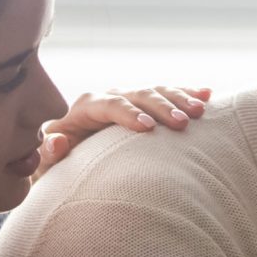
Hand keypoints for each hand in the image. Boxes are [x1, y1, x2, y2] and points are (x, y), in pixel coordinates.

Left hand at [34, 85, 212, 181]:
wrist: (70, 158)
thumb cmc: (60, 164)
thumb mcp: (49, 164)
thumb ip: (49, 153)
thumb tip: (56, 140)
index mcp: (86, 108)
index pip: (108, 105)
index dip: (127, 114)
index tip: (148, 128)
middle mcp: (110, 98)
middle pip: (138, 95)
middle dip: (161, 106)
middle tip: (182, 122)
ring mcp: (130, 100)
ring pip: (157, 92)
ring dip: (179, 99)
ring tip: (200, 112)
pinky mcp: (145, 106)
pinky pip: (168, 95)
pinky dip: (187, 94)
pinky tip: (208, 96)